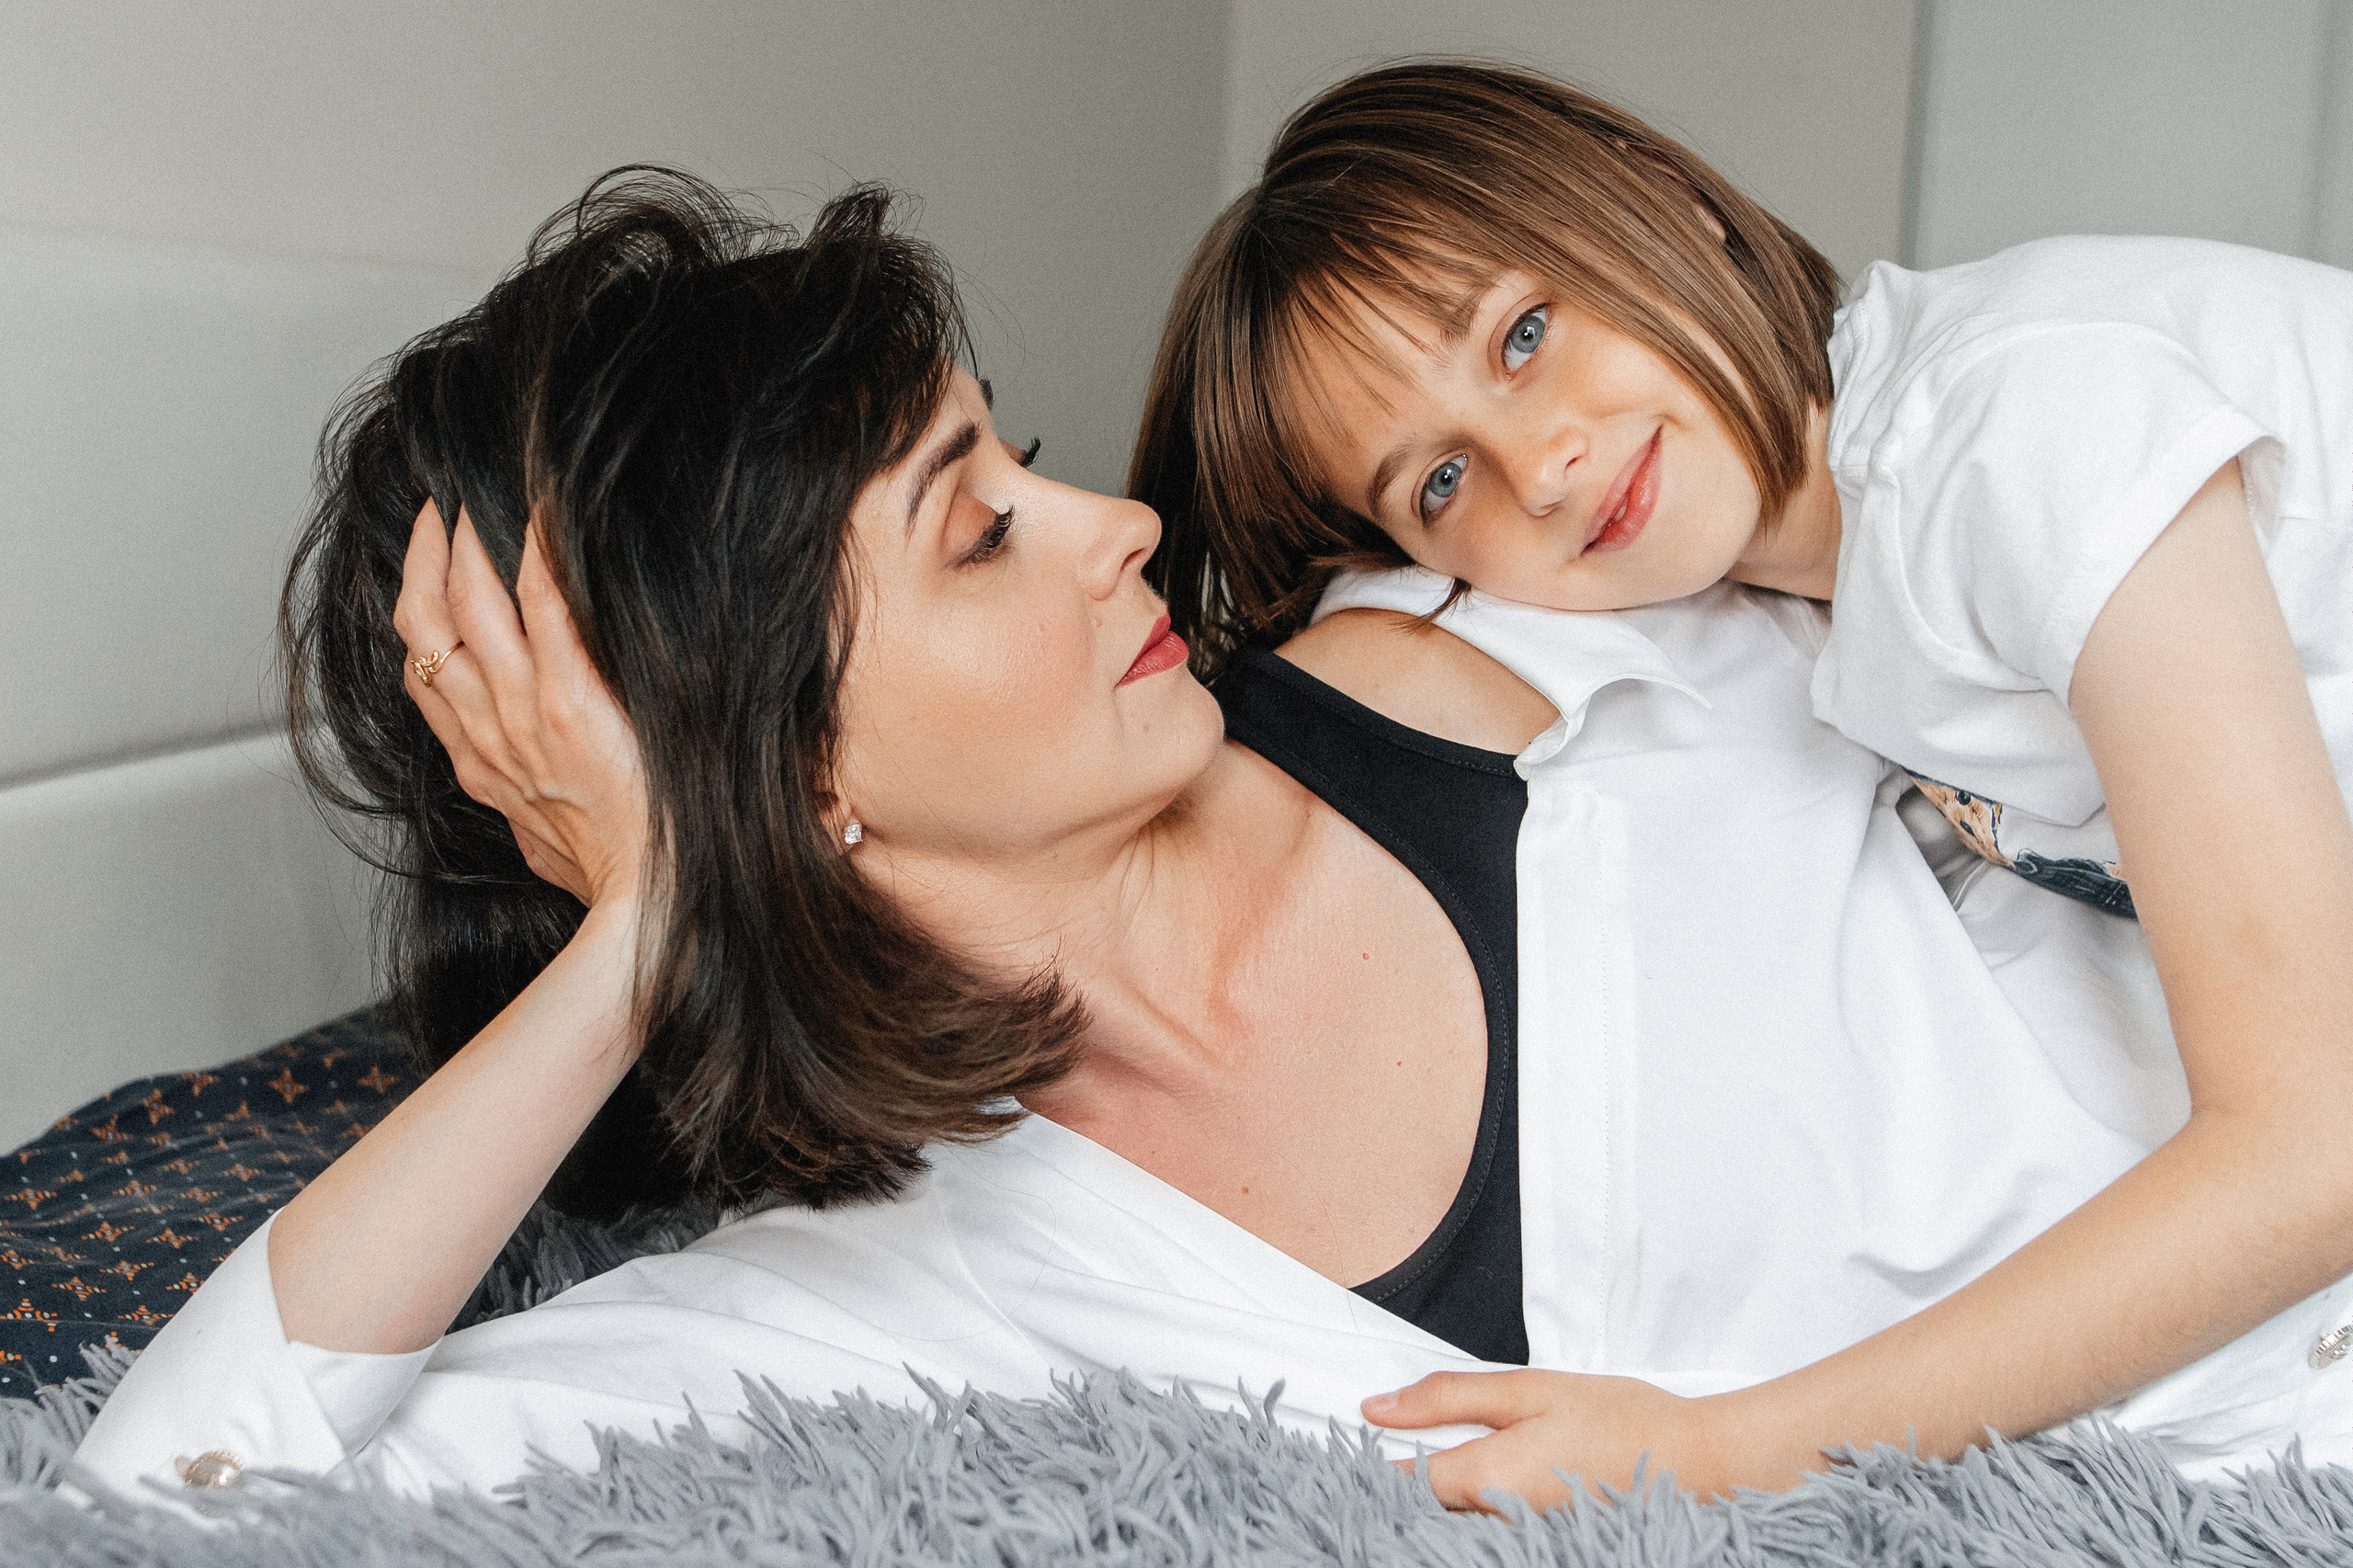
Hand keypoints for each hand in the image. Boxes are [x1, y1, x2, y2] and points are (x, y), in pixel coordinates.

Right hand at [393, 501, 649, 910]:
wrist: (648, 905)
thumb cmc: (617, 875)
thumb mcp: (550, 848)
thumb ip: (537, 817)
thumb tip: (538, 818)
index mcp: (481, 763)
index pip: (420, 674)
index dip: (413, 609)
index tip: (422, 566)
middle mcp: (488, 730)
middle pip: (427, 622)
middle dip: (428, 554)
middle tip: (441, 506)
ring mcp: (525, 712)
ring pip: (469, 601)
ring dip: (469, 538)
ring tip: (479, 493)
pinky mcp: (572, 702)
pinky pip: (546, 604)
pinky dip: (542, 549)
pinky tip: (548, 508)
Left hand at [1365, 1369, 1737, 1511]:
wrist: (1699, 1462)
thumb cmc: (1621, 1418)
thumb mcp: (1529, 1389)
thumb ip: (1448, 1397)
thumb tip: (1378, 1406)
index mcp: (1486, 1478)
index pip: (1399, 1484)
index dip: (1365, 1466)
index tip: (1344, 1451)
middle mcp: (1496, 1523)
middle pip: (1420, 1513)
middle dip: (1395, 1489)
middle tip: (1369, 1463)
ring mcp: (1519, 1541)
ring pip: (1451, 1527)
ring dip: (1430, 1505)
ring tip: (1420, 1472)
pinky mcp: (1540, 1544)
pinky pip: (1484, 1534)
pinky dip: (1466, 1516)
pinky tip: (1470, 1491)